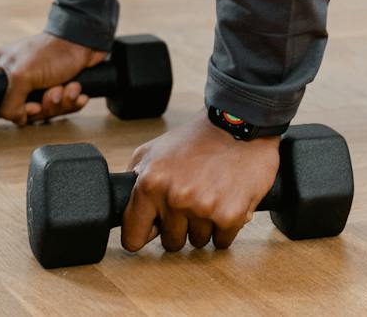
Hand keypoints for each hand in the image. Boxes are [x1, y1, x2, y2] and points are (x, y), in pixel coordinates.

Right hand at [0, 32, 105, 126]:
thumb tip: (17, 119)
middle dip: (47, 105)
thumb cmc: (52, 51)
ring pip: (47, 111)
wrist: (85, 41)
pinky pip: (63, 107)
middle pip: (26, 112)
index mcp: (1, 71)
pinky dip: (72, 101)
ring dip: (62, 102)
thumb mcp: (21, 76)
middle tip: (55, 92)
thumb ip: (9, 103)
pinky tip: (76, 90)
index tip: (34, 105)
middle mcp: (18, 78)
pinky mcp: (58, 86)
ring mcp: (38, 83)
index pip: (0, 107)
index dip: (19, 111)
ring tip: (69, 88)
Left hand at [122, 119, 281, 251]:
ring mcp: (202, 208)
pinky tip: (226, 202)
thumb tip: (126, 209)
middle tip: (192, 201)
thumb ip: (133, 178)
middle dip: (180, 227)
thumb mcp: (154, 150)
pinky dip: (225, 228)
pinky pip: (221, 241)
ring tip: (211, 196)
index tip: (155, 227)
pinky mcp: (229, 215)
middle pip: (170, 243)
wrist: (240, 124)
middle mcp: (174, 197)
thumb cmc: (198, 138)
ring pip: (197, 242)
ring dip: (204, 226)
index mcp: (150, 182)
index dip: (146, 233)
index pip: (133, 238)